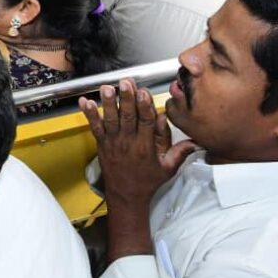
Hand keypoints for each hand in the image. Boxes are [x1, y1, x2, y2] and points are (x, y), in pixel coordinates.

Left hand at [79, 79, 198, 210]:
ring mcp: (113, 142)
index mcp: (145, 146)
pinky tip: (85, 102)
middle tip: (125, 82)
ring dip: (108, 103)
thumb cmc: (148, 181)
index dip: (145, 106)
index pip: (146, 122)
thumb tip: (193, 137)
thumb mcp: (169, 168)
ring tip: (106, 88)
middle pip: (128, 116)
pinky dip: (89, 114)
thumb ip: (180, 152)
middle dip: (126, 98)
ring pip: (110, 119)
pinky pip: (95, 127)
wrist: (125, 195)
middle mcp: (128, 142)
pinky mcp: (102, 144)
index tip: (144, 91)